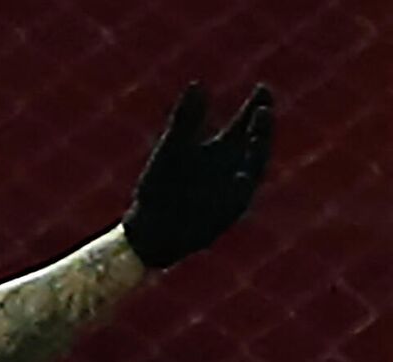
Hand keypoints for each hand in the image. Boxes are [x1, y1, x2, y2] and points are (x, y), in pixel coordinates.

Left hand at [122, 83, 273, 268]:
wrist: (149, 228)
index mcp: (219, 149)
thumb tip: (197, 84)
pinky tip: (242, 175)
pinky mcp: (229, 211)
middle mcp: (232, 166)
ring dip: (257, 152)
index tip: (263, 88)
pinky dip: (242, 187)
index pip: (244, 123)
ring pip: (254, 167)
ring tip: (255, 135)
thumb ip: (185, 119)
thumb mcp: (171, 149)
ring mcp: (233, 189)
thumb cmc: (158, 186)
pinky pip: (240, 198)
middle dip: (261, 126)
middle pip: (255, 141)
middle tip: (263, 108)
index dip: (255, 106)